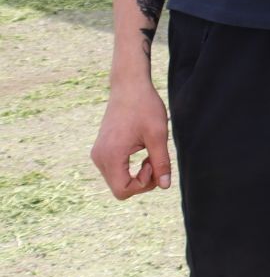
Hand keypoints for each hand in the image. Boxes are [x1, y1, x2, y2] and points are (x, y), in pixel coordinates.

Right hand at [91, 82, 171, 198]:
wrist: (129, 85)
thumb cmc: (145, 107)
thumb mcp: (158, 135)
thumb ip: (161, 162)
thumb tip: (164, 186)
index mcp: (110, 155)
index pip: (123, 191)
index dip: (143, 184)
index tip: (154, 163)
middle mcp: (99, 157)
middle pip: (119, 188)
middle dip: (141, 180)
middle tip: (154, 159)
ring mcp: (98, 154)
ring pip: (117, 180)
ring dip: (136, 174)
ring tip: (149, 153)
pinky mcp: (102, 149)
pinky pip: (115, 170)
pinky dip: (130, 167)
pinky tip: (142, 151)